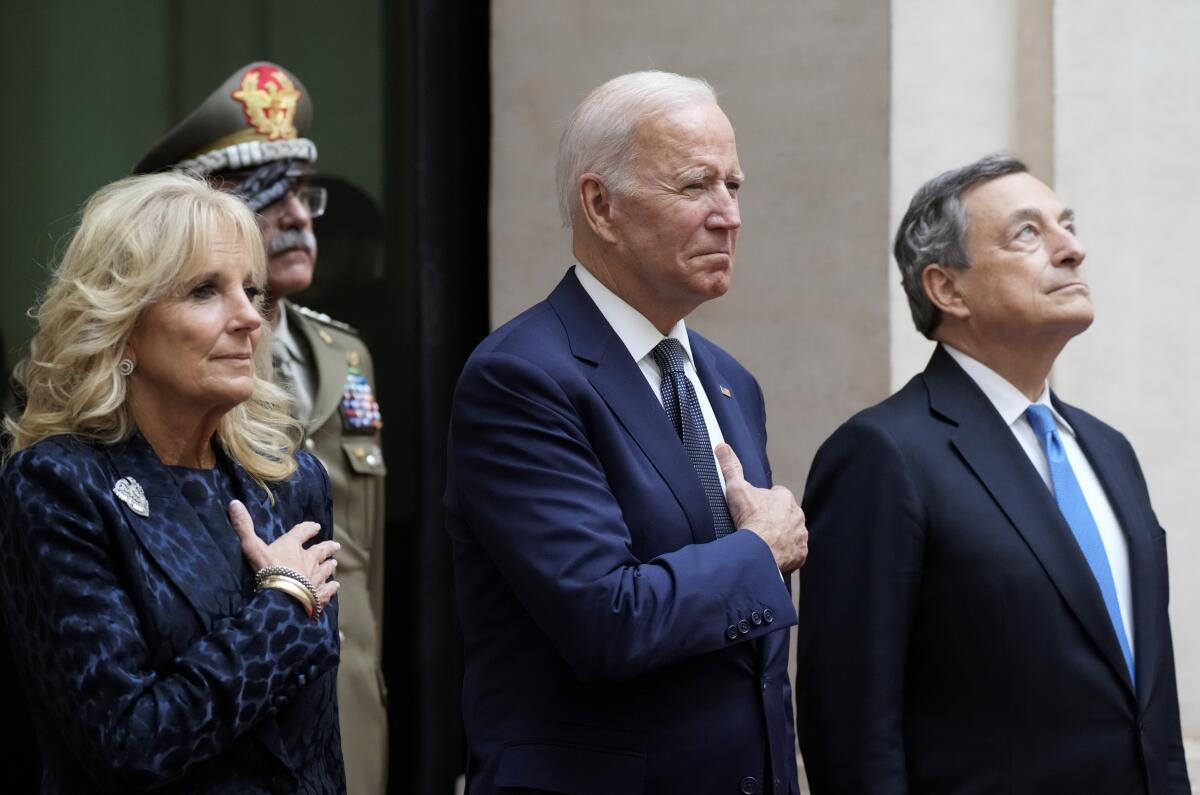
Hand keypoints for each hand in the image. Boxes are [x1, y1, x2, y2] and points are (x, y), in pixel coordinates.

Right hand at [228, 500, 340, 607]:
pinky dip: (331, 587)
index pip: (302, 532)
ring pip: (326, 569)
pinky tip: (335, 586)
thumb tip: (234, 503)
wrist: (283, 597)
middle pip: (321, 551)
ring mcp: (316, 577)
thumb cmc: (268, 569)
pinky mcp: (319, 594)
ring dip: (330, 566)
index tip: (316, 526)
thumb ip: (244, 527)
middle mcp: (308, 560)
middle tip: (336, 546)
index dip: (309, 529)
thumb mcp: (252, 547)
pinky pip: (327, 589)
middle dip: (328, 548)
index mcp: (292, 546)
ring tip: (335, 563)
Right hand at [716, 443, 807, 572]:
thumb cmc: (750, 519)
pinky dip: (786, 553)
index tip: (754, 508)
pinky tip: (772, 553)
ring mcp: (800, 535)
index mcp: (784, 497)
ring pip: (792, 532)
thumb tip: (722, 447)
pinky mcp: (800, 553)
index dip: (764, 501)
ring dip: (781, 536)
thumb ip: (731, 467)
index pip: (777, 495)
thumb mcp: (736, 488)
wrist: (759, 550)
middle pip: (785, 514)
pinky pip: (795, 551)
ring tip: (764, 542)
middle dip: (774, 519)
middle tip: (758, 526)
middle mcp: (797, 515)